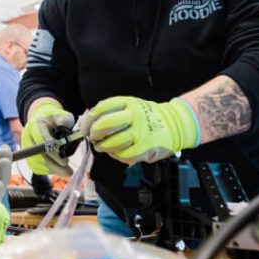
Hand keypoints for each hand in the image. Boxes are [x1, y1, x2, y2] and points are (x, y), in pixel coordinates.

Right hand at [19, 101, 74, 175]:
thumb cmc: (55, 119)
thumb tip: (65, 130)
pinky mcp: (28, 156)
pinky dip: (48, 171)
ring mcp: (26, 147)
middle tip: (69, 170)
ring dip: (52, 169)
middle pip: (37, 155)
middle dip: (54, 164)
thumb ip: (65, 120)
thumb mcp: (62, 115)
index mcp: (36, 124)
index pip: (41, 139)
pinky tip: (58, 169)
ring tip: (67, 171)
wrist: (44, 120)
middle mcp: (28, 136)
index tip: (65, 160)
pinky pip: (36, 167)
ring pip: (36, 163)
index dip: (52, 151)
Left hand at [83, 96, 199, 164]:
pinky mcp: (145, 148)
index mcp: (128, 102)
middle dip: (93, 134)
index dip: (88, 119)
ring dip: (103, 147)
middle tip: (93, 138)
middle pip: (104, 125)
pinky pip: (123, 155)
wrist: (174, 124)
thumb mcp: (130, 107)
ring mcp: (140, 132)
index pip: (101, 108)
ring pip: (112, 143)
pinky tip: (117, 152)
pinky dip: (116, 155)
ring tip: (103, 147)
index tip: (84, 127)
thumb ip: (112, 111)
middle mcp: (134, 115)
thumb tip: (88, 121)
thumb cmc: (147, 117)